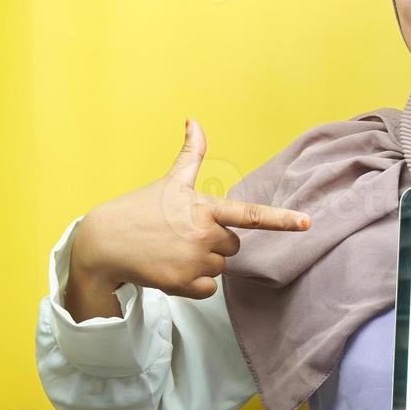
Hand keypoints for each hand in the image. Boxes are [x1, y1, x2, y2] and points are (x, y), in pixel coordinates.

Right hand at [64, 118, 311, 317]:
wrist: (104, 243)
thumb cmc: (140, 210)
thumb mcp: (169, 181)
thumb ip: (190, 154)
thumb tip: (193, 120)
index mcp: (204, 208)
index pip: (250, 214)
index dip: (281, 219)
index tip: (306, 223)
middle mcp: (203, 234)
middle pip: (233, 246)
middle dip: (213, 243)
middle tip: (182, 236)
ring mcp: (194, 260)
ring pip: (220, 268)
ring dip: (202, 264)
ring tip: (172, 251)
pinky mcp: (183, 284)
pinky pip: (209, 290)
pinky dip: (193, 284)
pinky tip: (171, 269)